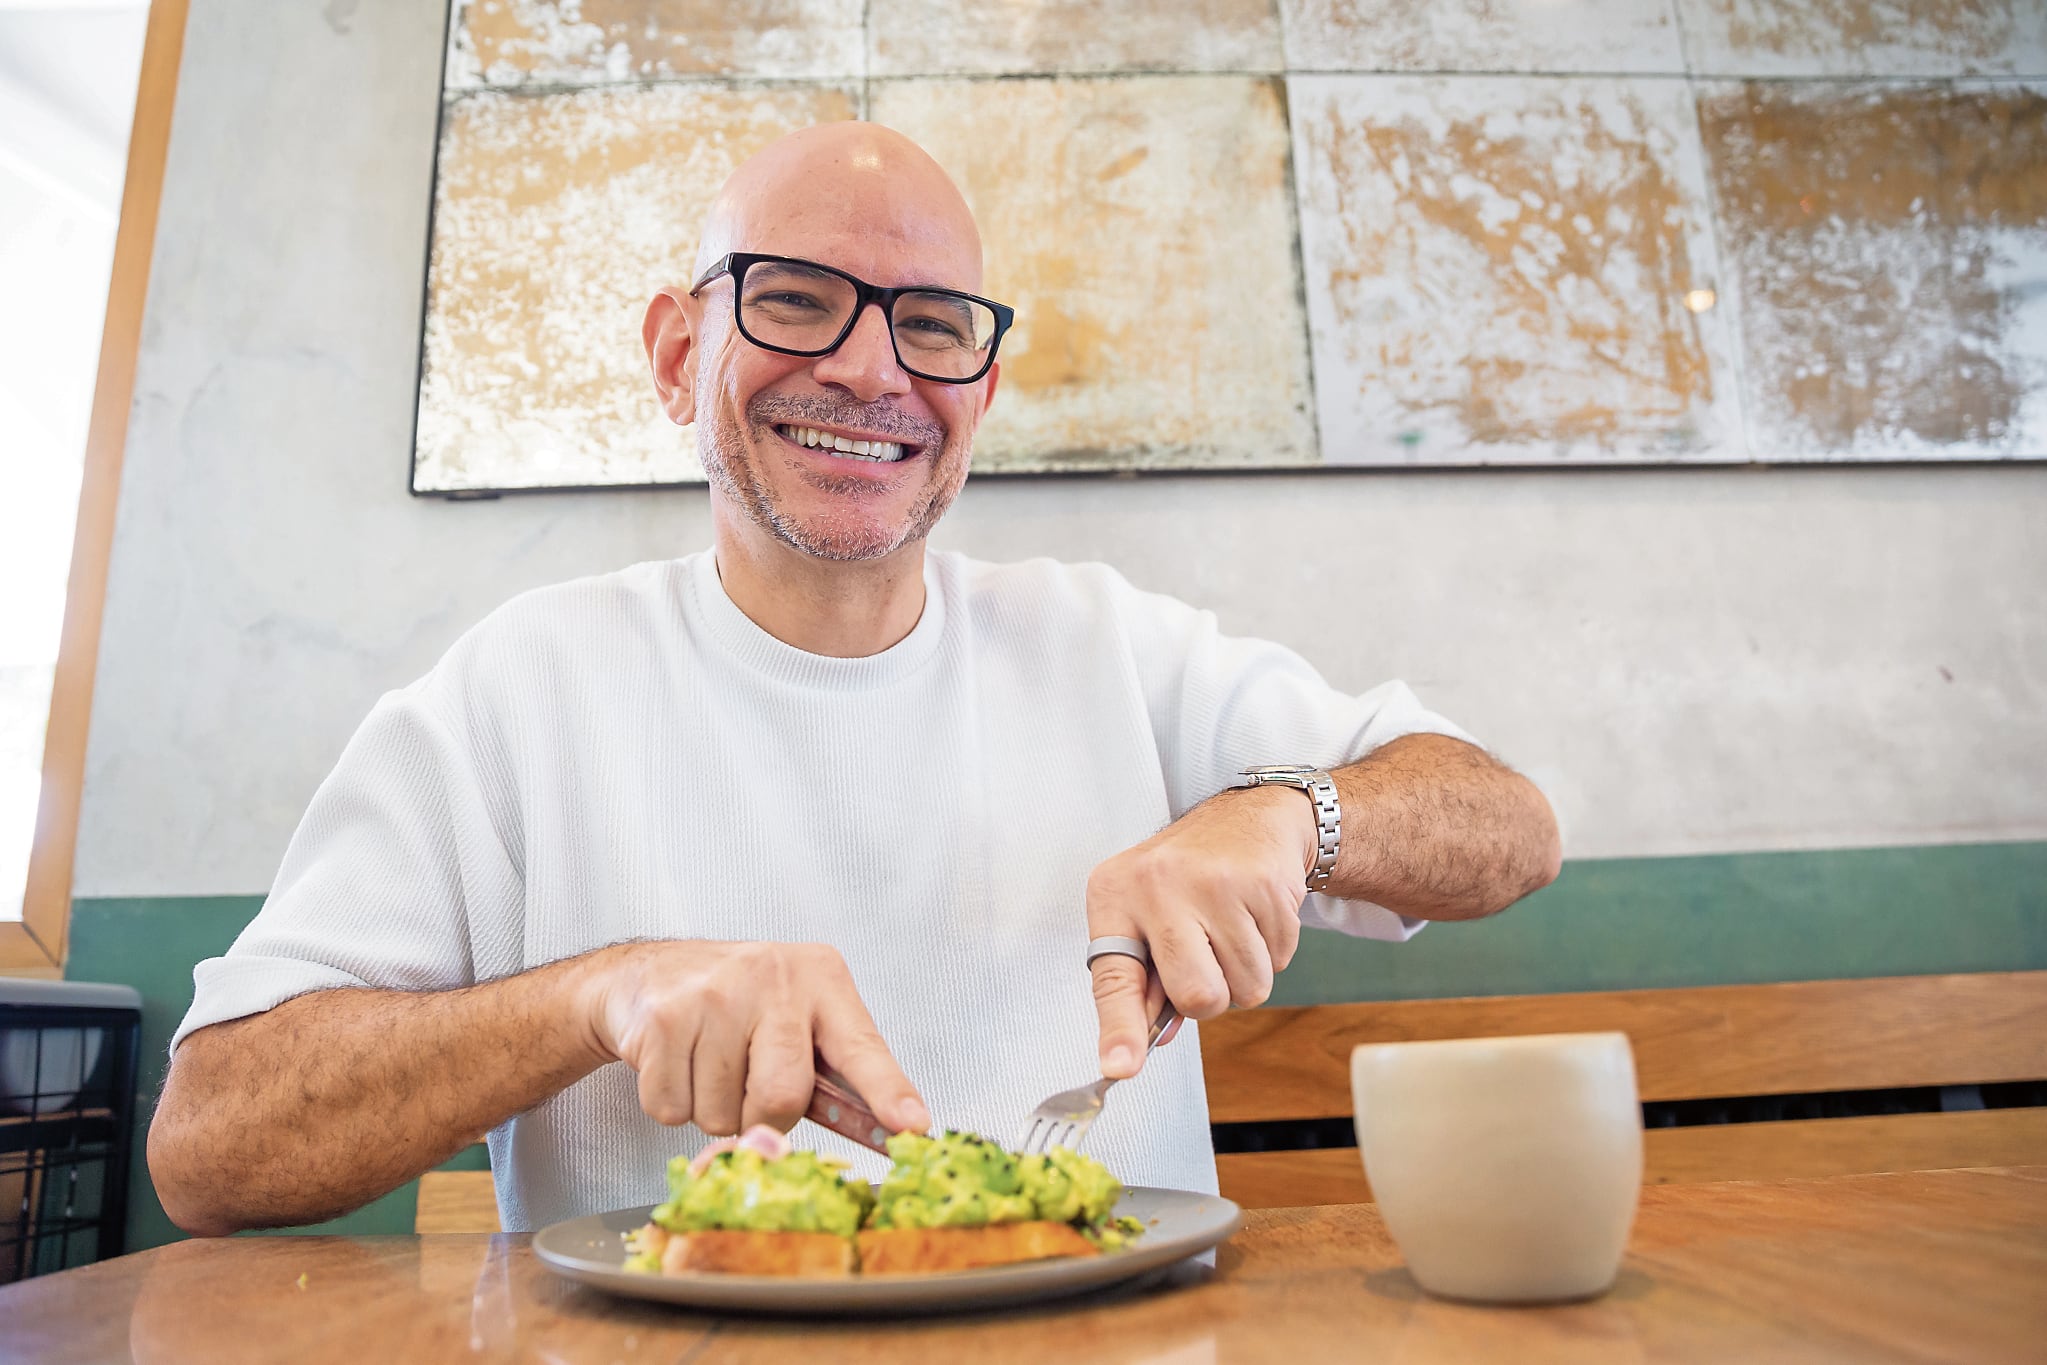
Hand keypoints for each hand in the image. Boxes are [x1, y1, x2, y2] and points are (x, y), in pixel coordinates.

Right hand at [580, 941, 928, 1137]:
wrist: (648, 974)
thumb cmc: (737, 1004)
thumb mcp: (794, 1017)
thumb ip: (820, 1075)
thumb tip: (827, 1146)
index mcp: (821, 979)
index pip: (862, 1048)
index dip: (888, 1093)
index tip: (912, 1127)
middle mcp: (773, 979)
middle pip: (784, 1096)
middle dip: (765, 1116)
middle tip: (749, 1089)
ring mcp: (715, 994)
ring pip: (722, 1113)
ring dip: (713, 1109)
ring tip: (707, 1062)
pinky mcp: (664, 1018)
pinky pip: (673, 1108)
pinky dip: (672, 1103)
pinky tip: (676, 1061)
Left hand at [1087, 787, 1314, 1077]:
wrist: (1248, 820)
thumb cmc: (1186, 877)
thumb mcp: (1145, 915)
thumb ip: (1144, 981)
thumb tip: (1150, 1042)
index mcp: (1114, 895)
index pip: (1115, 977)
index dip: (1120, 1028)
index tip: (1119, 1067)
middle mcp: (1158, 885)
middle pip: (1197, 996)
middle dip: (1212, 997)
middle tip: (1208, 958)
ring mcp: (1214, 882)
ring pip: (1246, 987)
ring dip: (1246, 974)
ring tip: (1232, 928)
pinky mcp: (1263, 884)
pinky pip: (1278, 960)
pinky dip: (1272, 950)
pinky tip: (1255, 914)